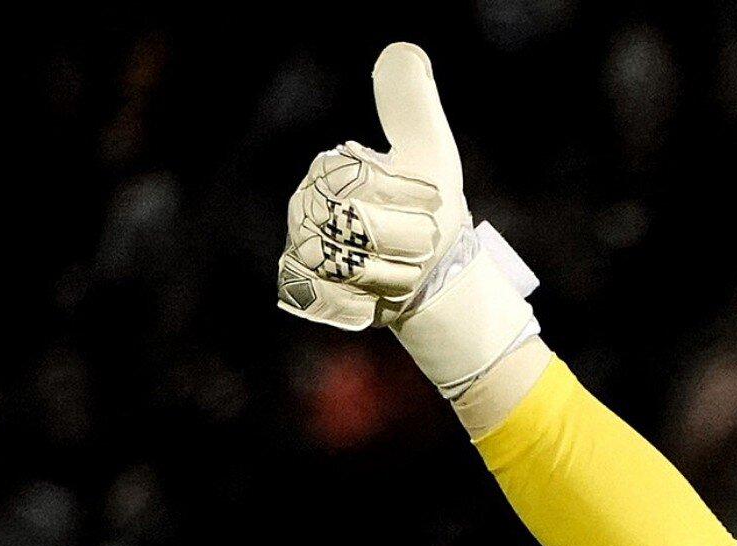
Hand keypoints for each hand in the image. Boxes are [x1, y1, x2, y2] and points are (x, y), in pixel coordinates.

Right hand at [275, 44, 539, 395]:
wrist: (435, 274)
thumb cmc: (431, 209)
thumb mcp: (428, 151)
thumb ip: (411, 106)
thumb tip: (402, 53)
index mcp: (329, 168)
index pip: (357, 183)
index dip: (403, 198)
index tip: (431, 203)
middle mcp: (305, 205)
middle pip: (350, 227)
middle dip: (401, 241)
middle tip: (421, 244)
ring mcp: (301, 248)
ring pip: (340, 265)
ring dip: (388, 275)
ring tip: (405, 271)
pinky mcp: (306, 290)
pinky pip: (324, 297)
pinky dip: (359, 302)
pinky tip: (378, 298)